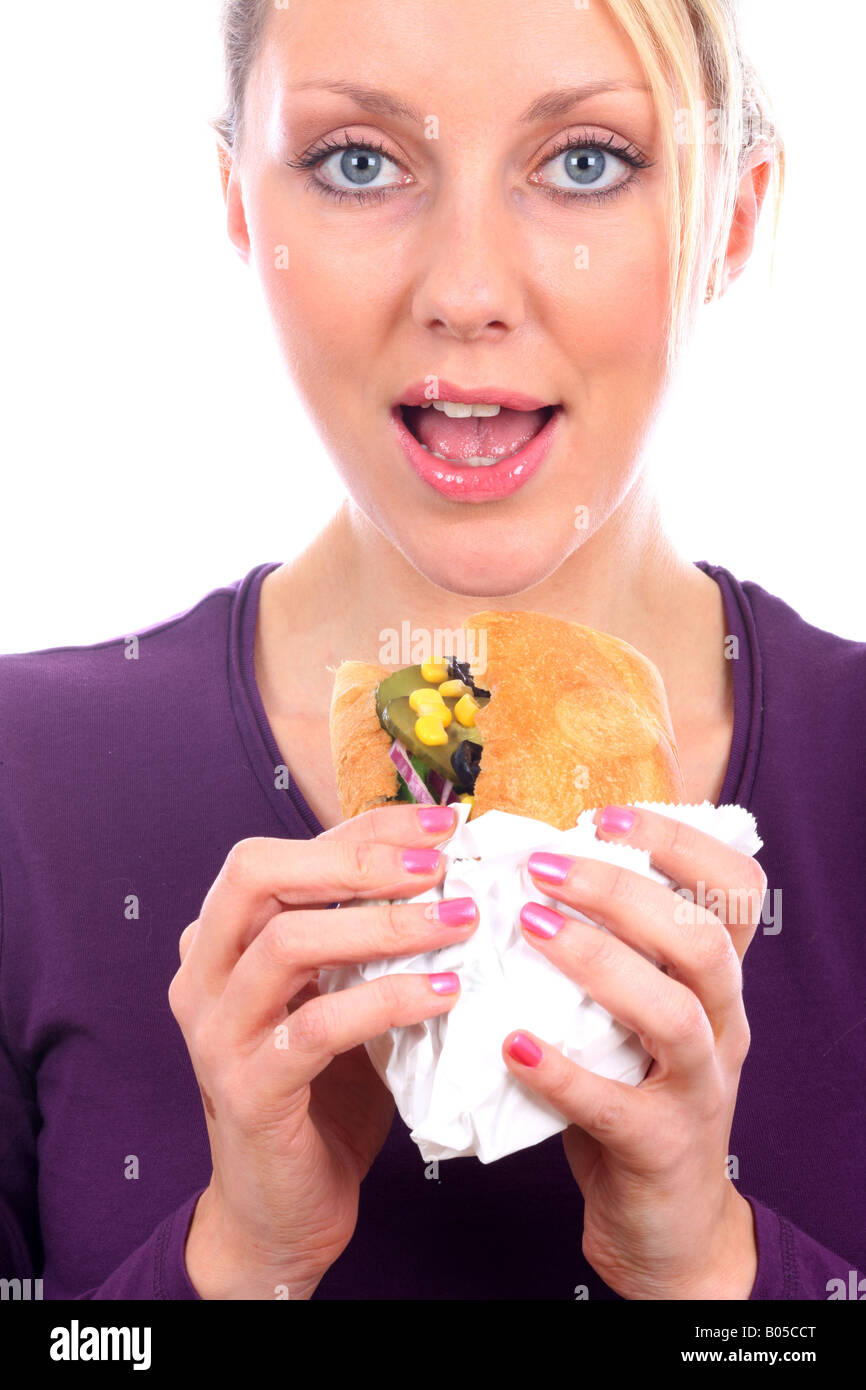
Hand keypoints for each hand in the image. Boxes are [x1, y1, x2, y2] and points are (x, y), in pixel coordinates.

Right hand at [169, 803, 476, 1298]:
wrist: (283, 1209)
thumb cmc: (324, 1089)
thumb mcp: (340, 995)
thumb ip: (364, 937)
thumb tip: (446, 867)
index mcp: (223, 939)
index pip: (287, 852)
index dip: (365, 827)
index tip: (441, 822)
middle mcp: (204, 974)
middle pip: (257, 873)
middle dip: (356, 858)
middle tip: (439, 864)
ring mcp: (217, 1032)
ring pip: (288, 943)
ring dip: (384, 925)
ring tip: (460, 922)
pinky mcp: (247, 1090)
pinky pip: (319, 1026)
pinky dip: (388, 1000)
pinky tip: (446, 992)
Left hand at [502, 805, 764, 1299]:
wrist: (665, 1221)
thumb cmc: (632, 1090)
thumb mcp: (634, 1013)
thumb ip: (606, 951)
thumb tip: (523, 869)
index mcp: (716, 981)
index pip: (736, 890)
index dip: (680, 842)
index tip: (605, 816)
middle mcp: (722, 1024)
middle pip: (702, 939)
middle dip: (622, 892)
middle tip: (542, 867)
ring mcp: (699, 1088)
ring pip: (673, 1013)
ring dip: (598, 962)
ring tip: (527, 929)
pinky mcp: (660, 1146)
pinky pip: (616, 1105)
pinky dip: (562, 1072)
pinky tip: (512, 1045)